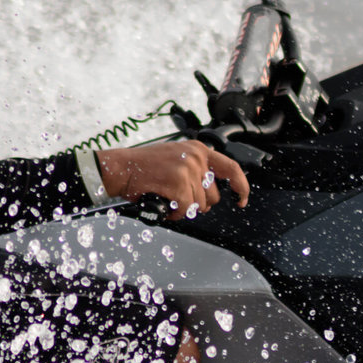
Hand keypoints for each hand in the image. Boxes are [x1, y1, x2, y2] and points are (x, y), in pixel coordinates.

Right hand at [96, 140, 249, 219]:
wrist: (120, 168)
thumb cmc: (144, 168)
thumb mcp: (177, 159)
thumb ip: (196, 170)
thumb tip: (210, 191)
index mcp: (199, 150)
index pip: (231, 168)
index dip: (240, 186)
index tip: (242, 198)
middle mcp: (197, 157)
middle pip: (213, 196)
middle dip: (197, 204)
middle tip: (178, 198)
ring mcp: (188, 169)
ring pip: (199, 205)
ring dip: (183, 209)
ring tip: (166, 197)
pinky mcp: (179, 182)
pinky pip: (186, 209)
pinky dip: (174, 213)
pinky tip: (163, 202)